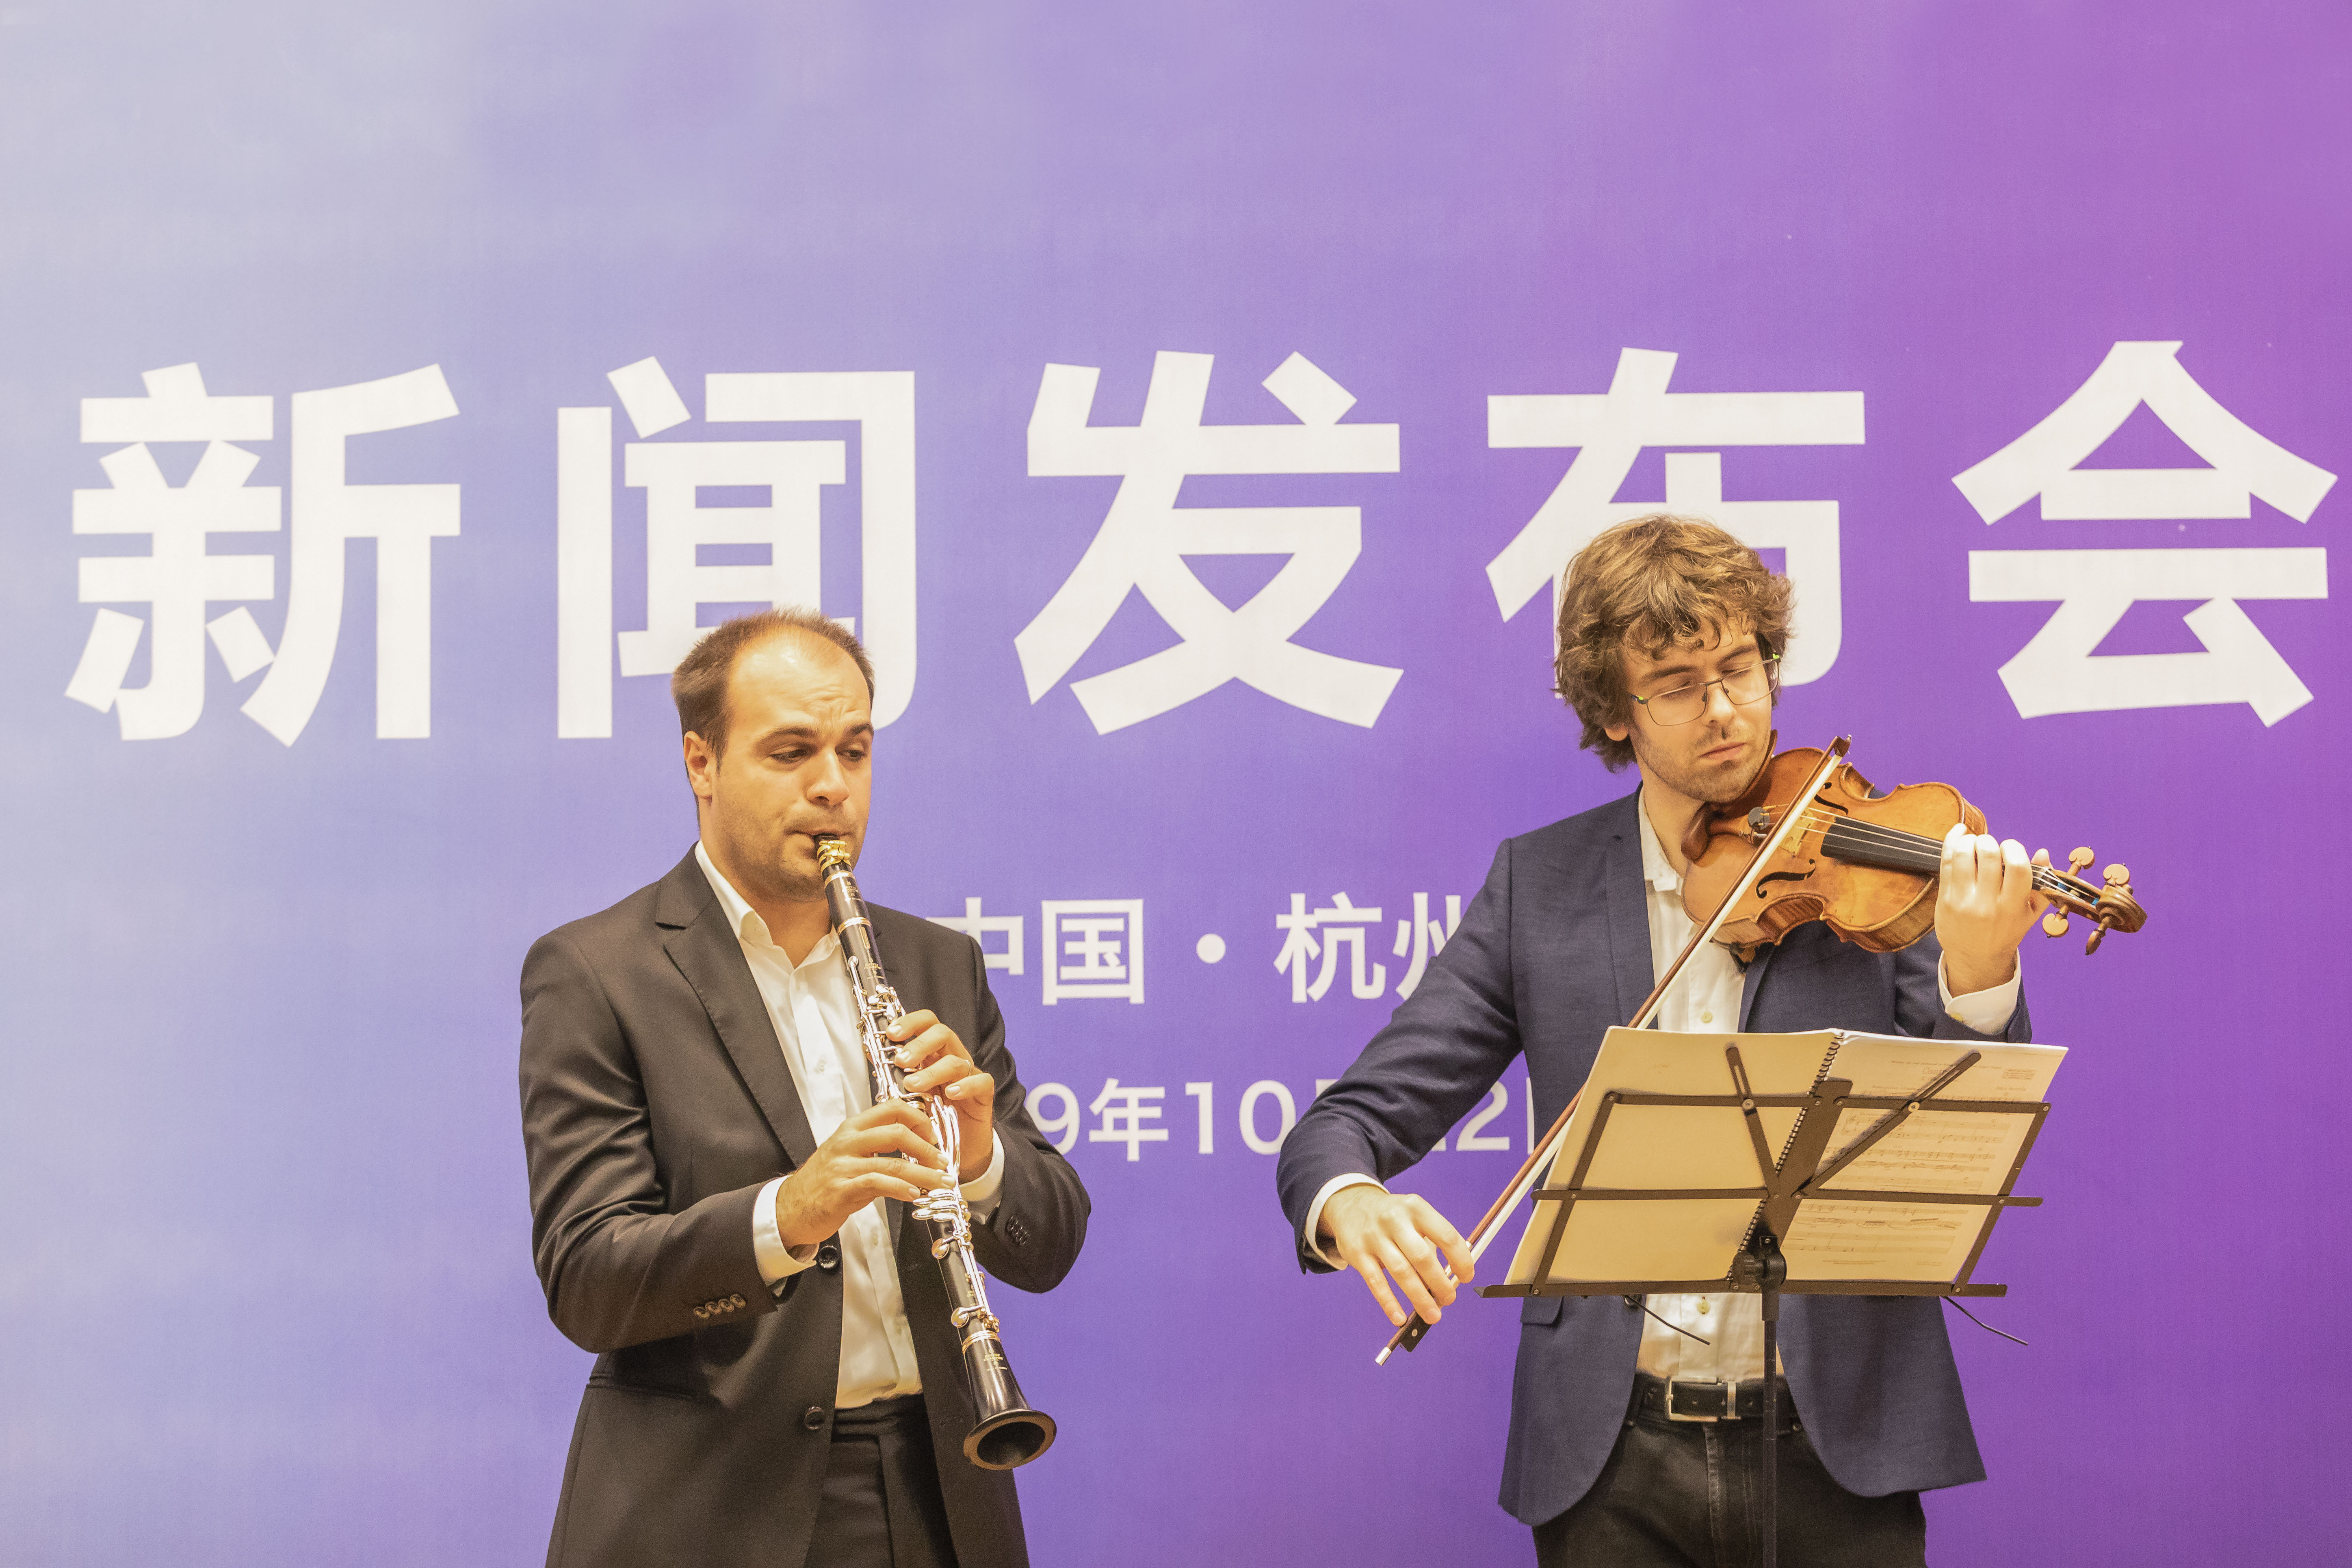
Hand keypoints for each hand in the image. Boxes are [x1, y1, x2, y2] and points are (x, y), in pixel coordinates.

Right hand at [772, 1099, 954, 1247]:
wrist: (790, 1209)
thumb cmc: (822, 1183)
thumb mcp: (848, 1155)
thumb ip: (875, 1146)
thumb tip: (914, 1144)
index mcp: (851, 1129)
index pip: (891, 1108)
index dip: (919, 1119)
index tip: (933, 1135)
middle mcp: (847, 1143)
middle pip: (897, 1132)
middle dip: (927, 1147)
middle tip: (942, 1161)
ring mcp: (843, 1166)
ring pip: (893, 1161)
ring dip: (924, 1173)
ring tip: (940, 1181)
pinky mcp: (841, 1190)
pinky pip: (878, 1183)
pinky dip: (901, 1188)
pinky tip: (914, 1194)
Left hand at [886, 1009, 995, 1183]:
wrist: (952, 1150)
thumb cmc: (931, 1117)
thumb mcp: (909, 1093)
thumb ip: (895, 1073)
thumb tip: (872, 1051)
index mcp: (933, 1054)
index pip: (927, 1024)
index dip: (911, 1022)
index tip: (892, 1032)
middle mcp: (952, 1059)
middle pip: (943, 1034)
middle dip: (920, 1044)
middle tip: (901, 1061)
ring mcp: (969, 1076)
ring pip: (956, 1061)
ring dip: (932, 1071)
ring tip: (913, 1085)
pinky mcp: (983, 1095)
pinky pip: (982, 1082)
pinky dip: (966, 1085)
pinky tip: (950, 1093)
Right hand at [1319, 1186, 1473, 1327]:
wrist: (1350, 1204)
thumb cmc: (1393, 1218)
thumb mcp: (1414, 1217)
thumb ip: (1431, 1244)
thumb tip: (1447, 1282)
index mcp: (1416, 1208)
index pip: (1446, 1235)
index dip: (1460, 1260)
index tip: (1467, 1277)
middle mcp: (1394, 1220)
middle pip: (1422, 1257)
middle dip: (1440, 1283)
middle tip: (1449, 1300)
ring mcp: (1374, 1236)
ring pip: (1401, 1272)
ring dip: (1420, 1298)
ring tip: (1433, 1315)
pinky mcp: (1357, 1253)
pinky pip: (1376, 1282)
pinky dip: (1389, 1303)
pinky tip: (1400, 1318)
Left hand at [1934, 823, 2050, 995]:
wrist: (1975, 957)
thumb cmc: (2005, 931)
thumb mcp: (2030, 913)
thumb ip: (2041, 884)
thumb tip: (2042, 852)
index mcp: (2013, 906)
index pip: (2017, 867)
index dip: (2014, 848)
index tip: (2010, 847)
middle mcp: (1987, 903)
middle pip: (1988, 855)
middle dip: (1990, 841)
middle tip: (1990, 846)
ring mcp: (1963, 900)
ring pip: (1964, 855)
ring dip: (1970, 840)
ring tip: (1975, 843)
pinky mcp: (1944, 898)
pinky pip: (1946, 862)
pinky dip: (1952, 841)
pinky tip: (1959, 832)